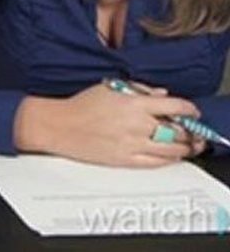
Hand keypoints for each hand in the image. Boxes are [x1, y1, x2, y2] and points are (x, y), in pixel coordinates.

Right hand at [14, 81, 205, 166]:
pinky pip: (155, 163)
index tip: (192, 112)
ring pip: (172, 150)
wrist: (59, 125)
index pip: (175, 107)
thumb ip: (138, 89)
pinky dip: (167, 160)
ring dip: (184, 148)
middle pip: (178, 132)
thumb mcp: (110, 87)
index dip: (189, 110)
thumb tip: (160, 94)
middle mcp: (136, 125)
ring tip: (186, 145)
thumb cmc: (80, 106)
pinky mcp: (124, 160)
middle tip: (192, 131)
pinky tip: (169, 156)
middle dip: (190, 132)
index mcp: (134, 104)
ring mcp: (132, 144)